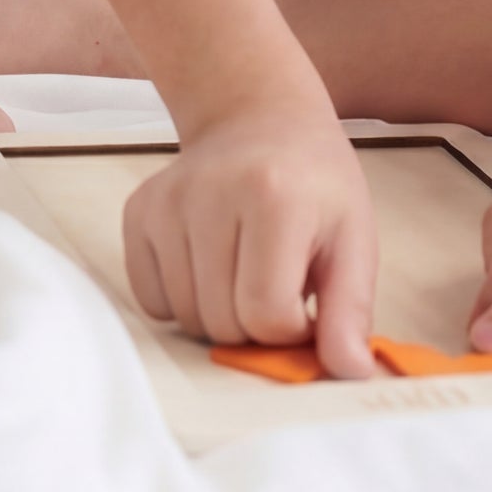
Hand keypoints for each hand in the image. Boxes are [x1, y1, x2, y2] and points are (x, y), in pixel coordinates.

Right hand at [123, 106, 377, 375]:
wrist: (260, 118)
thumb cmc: (314, 183)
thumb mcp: (353, 236)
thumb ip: (350, 308)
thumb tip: (351, 373)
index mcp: (274, 197)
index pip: (266, 315)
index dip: (292, 325)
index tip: (306, 295)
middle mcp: (212, 193)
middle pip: (223, 323)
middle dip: (256, 321)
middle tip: (277, 278)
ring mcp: (168, 202)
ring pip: (185, 319)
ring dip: (220, 313)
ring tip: (245, 265)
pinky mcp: (139, 211)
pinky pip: (151, 302)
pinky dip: (182, 299)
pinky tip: (210, 259)